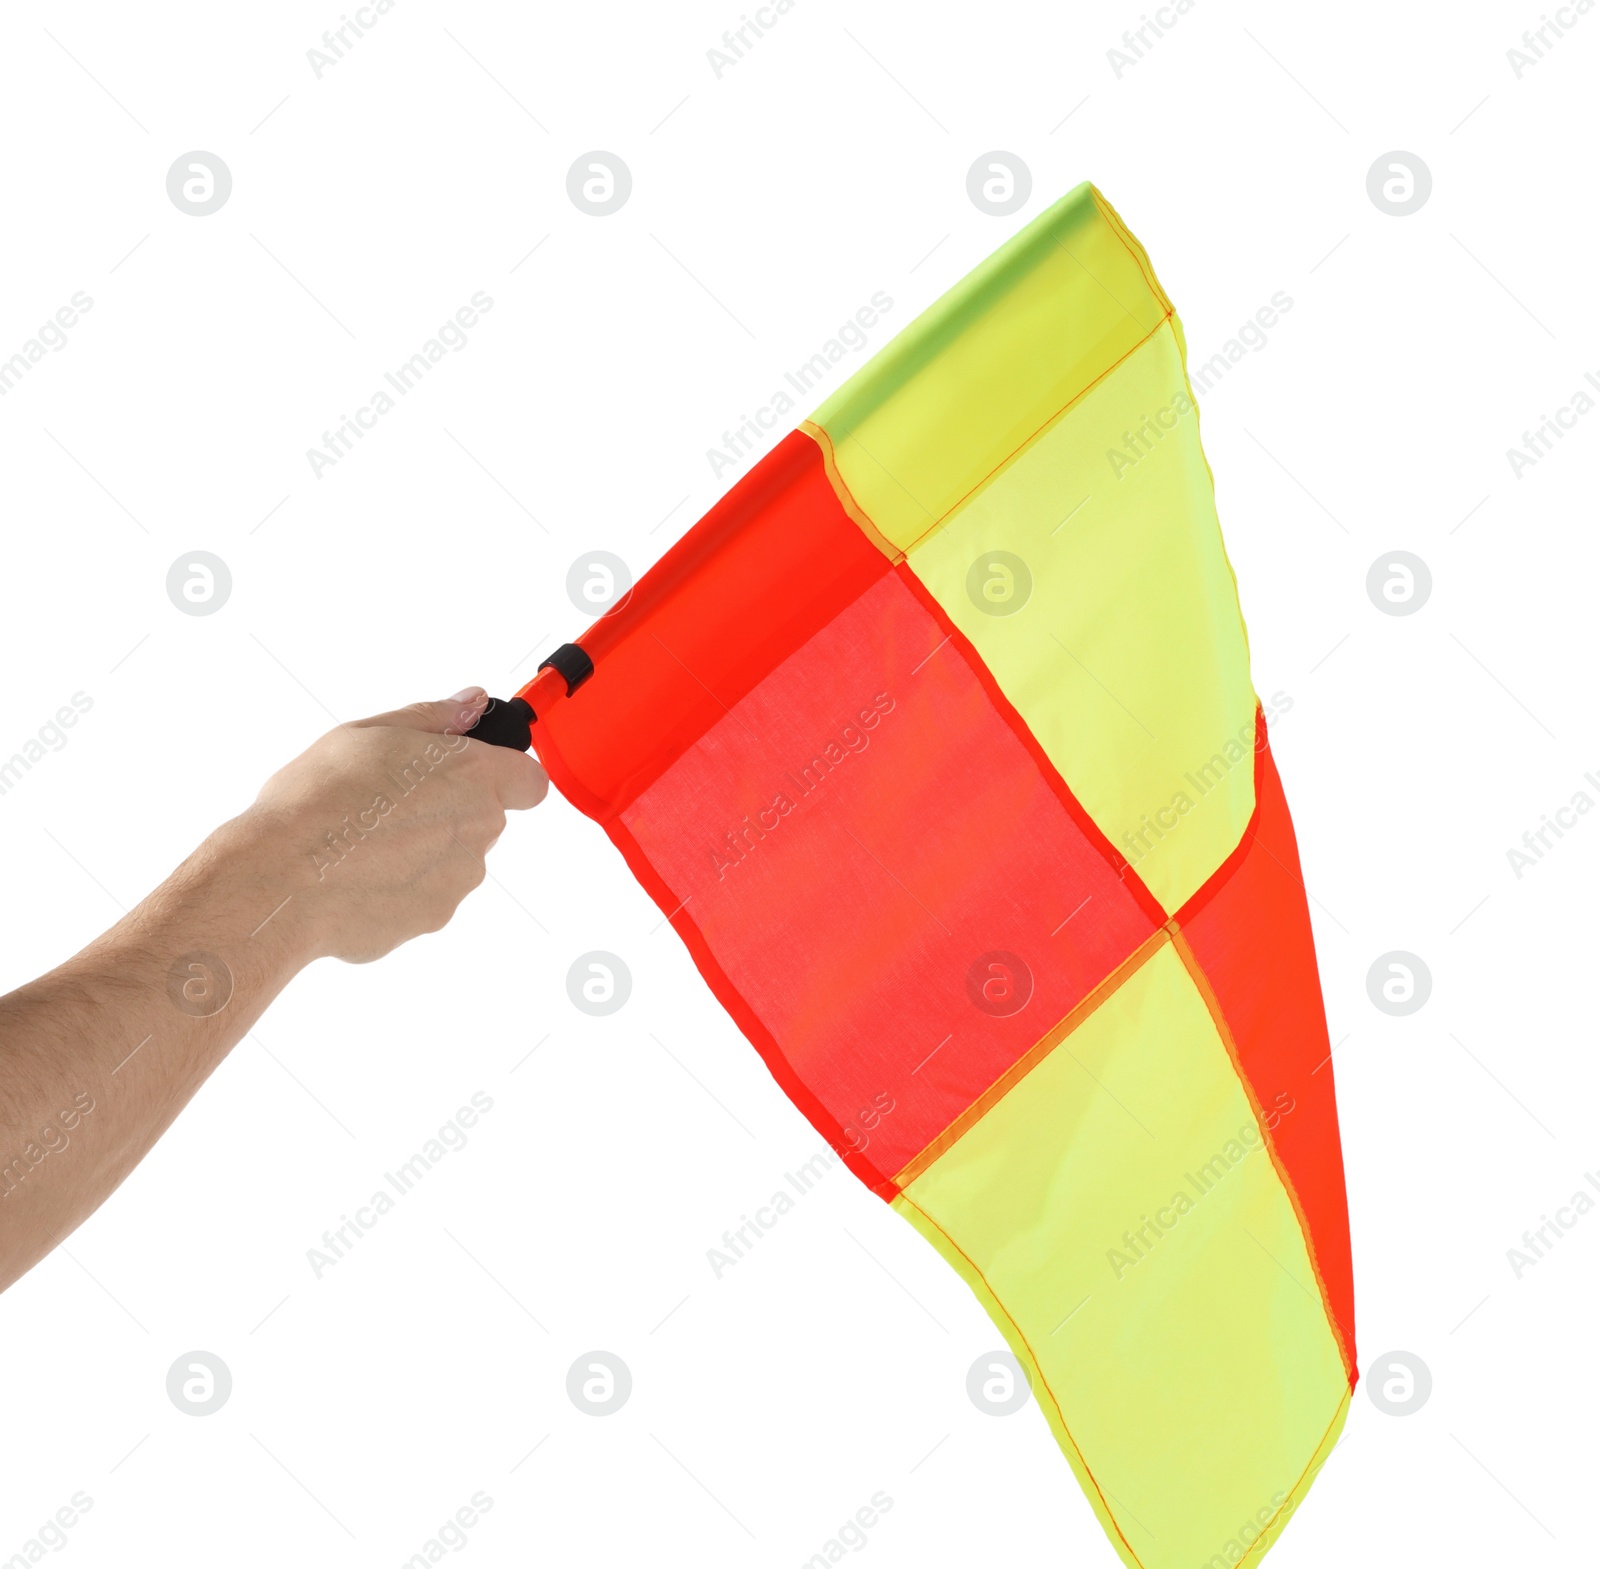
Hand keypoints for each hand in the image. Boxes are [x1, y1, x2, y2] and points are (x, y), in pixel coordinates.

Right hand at [245, 687, 548, 962]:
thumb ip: (433, 718)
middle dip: (447, 809)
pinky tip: (355, 874)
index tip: (473, 772)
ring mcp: (459, 881)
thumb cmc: (319, 802)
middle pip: (482, 818)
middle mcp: (478, 830)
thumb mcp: (369, 733)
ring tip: (362, 841)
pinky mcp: (432, 919)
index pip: (530, 781)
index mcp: (474, 776)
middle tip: (389, 802)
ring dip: (421, 850)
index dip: (506, 775)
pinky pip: (424, 896)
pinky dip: (397, 887)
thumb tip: (472, 702)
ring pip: (452, 860)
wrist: (281, 879)